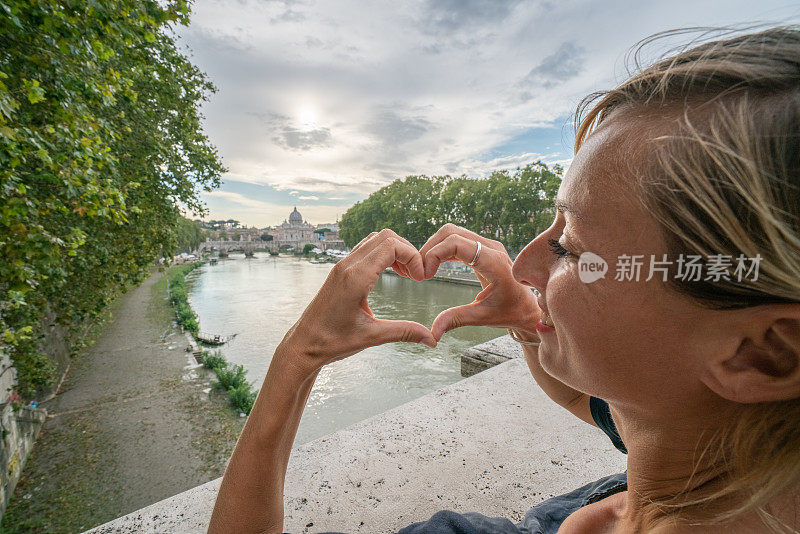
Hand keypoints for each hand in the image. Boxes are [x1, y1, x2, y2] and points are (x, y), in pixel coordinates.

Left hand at [281, 229, 436, 373]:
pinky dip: (383, 255)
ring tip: (406, 275)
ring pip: (375, 239)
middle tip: (416, 275)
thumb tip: (431, 339)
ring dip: (395, 251)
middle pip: (385, 236)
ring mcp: (342, 266)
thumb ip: (404, 333)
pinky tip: (390, 275)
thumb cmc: (332, 341)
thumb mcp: (371, 337)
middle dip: (407, 251)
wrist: (303, 344)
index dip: (412, 257)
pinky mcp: (340, 271)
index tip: (420, 278)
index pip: (391, 245)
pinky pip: (366, 250)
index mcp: (355, 278)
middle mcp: (347, 266)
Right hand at [419, 224, 540, 340]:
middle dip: (430, 248)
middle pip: (451, 232)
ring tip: (424, 270)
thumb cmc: (510, 312)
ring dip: (434, 247)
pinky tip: (433, 266)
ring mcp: (488, 245)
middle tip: (419, 272)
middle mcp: (491, 248)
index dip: (434, 254)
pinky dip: (442, 248)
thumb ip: (456, 320)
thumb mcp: (482, 317)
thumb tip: (432, 334)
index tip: (424, 276)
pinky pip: (458, 239)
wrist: (528, 307)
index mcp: (493, 263)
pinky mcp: (483, 247)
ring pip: (452, 232)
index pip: (456, 243)